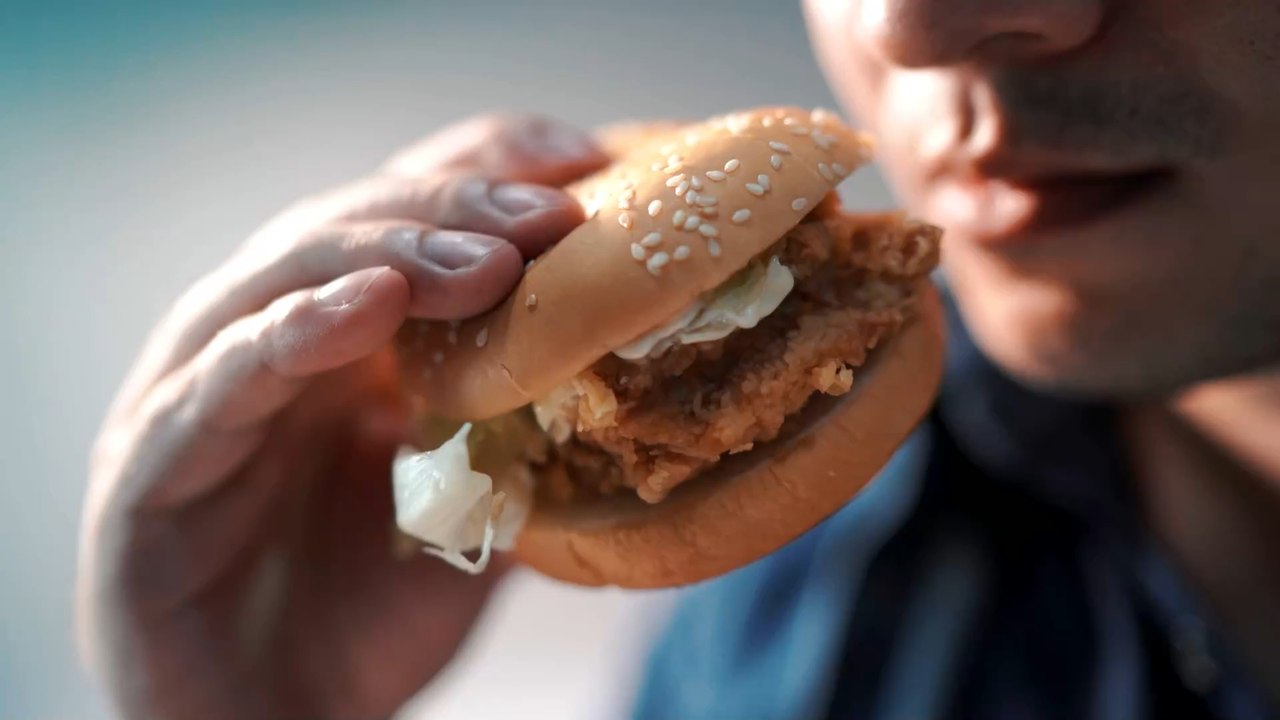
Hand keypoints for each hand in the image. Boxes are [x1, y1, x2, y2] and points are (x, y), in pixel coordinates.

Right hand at [77, 114, 608, 719]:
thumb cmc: (370, 612)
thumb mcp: (475, 508)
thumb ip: (524, 434)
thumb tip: (626, 368)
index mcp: (342, 338)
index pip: (408, 216)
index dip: (488, 172)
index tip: (586, 162)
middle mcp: (266, 341)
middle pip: (350, 229)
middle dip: (453, 211)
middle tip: (549, 216)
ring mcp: (200, 393)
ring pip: (279, 280)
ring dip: (386, 256)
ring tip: (483, 261)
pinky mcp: (149, 465)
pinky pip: (219, 384)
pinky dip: (291, 335)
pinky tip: (364, 310)